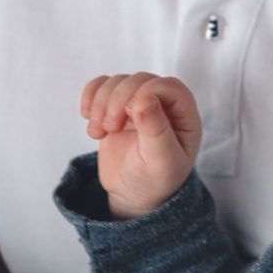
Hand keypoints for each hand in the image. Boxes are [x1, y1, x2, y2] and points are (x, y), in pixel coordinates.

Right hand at [80, 71, 201, 219]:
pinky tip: (88, 119)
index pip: (168, 86)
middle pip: (139, 80)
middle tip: (110, 128)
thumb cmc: (154, 180)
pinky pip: (101, 85)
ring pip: (118, 81)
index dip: (146, 93)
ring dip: (101, 102)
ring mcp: (139, 103)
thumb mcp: (160, 162)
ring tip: (98, 131)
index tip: (130, 115)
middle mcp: (164, 105)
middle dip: (118, 100)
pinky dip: (90, 96)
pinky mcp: (116, 106)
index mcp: (184, 116)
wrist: (132, 192)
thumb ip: (156, 131)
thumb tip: (144, 100)